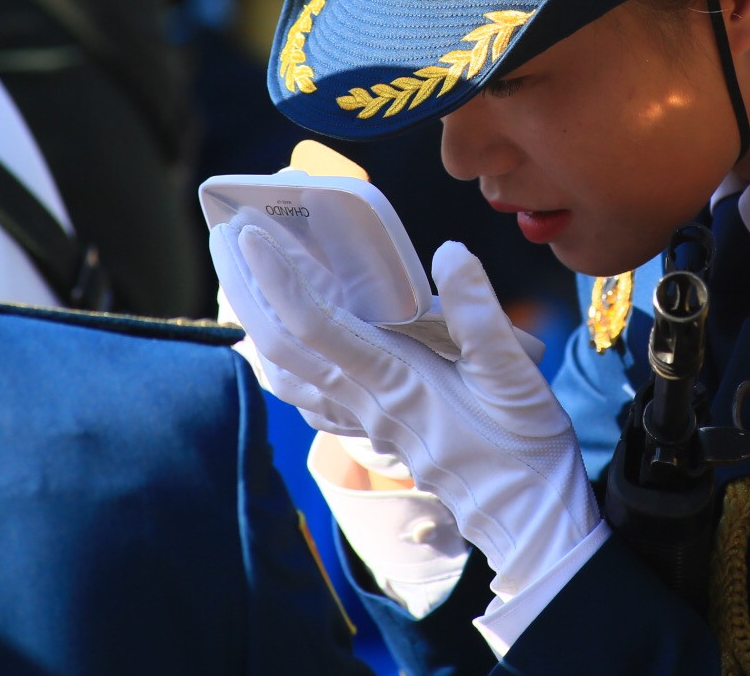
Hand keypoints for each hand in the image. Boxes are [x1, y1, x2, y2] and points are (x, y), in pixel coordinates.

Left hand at [220, 228, 601, 598]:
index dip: (279, 279)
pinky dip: (279, 368)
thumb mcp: (516, 373)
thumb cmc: (524, 444)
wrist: (526, 514)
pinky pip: (306, 400)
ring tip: (237, 283)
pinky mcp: (375, 432)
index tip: (251, 235)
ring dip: (254, 326)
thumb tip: (448, 254)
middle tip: (223, 240)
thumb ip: (479, 313)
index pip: (317, 327)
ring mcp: (365, 423)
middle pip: (282, 349)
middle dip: (246, 292)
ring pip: (286, 376)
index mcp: (397, 383)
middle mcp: (367, 404)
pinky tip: (276, 351)